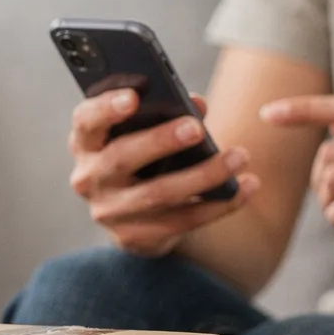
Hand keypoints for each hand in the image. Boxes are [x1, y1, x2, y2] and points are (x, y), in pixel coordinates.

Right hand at [68, 89, 259, 256]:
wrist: (136, 215)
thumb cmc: (143, 158)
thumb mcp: (145, 132)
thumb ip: (167, 112)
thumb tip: (197, 103)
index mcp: (87, 143)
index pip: (86, 122)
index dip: (106, 108)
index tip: (134, 97)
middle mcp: (89, 178)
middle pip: (120, 158)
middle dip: (159, 141)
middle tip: (196, 128)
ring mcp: (109, 212)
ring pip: (157, 194)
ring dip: (203, 175)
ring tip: (239, 156)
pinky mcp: (134, 237)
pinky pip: (181, 221)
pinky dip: (219, 205)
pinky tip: (247, 187)